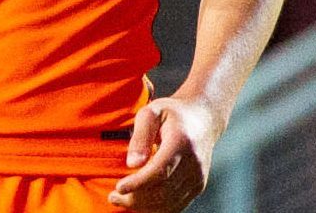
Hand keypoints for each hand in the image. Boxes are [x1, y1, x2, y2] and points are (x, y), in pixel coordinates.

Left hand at [108, 96, 217, 210]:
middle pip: (163, 191)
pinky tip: (140, 203)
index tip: (118, 188)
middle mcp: (194, 163)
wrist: (202, 119)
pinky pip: (177, 205)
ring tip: (121, 200)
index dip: (138, 183)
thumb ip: (140, 136)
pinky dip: (156, 208)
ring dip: (143, 206)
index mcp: (181, 142)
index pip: (160, 170)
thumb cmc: (172, 113)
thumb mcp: (152, 112)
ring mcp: (198, 177)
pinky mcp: (198, 186)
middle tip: (113, 197)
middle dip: (135, 198)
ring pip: (169, 202)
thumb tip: (132, 164)